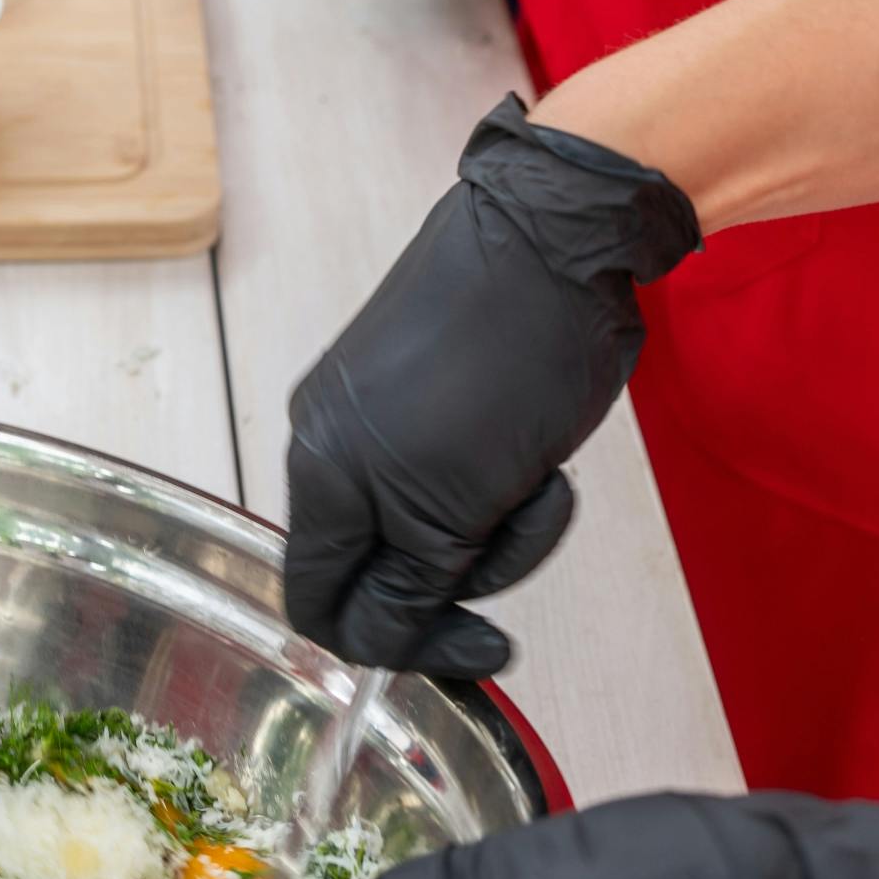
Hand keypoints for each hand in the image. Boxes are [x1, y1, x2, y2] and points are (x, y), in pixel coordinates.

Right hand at [284, 94, 698, 678]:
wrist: (558, 236)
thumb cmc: (506, 363)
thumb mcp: (459, 509)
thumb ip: (412, 588)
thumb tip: (386, 639)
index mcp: (320, 479)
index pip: (321, 605)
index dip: (392, 643)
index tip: (477, 643)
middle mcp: (330, 449)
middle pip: (381, 571)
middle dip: (462, 572)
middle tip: (522, 530)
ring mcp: (374, 416)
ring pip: (426, 529)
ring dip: (494, 528)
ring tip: (540, 479)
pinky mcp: (420, 391)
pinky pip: (450, 480)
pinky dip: (498, 487)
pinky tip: (537, 452)